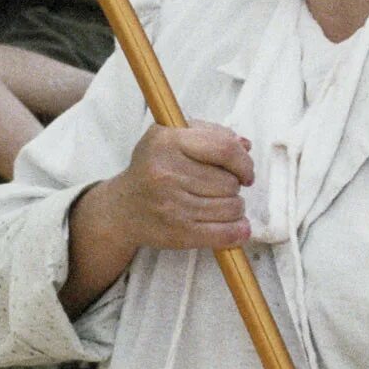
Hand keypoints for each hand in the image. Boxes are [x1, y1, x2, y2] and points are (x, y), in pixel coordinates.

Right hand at [90, 121, 253, 251]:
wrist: (123, 208)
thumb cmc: (153, 167)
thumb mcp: (171, 137)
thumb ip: (210, 134)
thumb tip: (245, 145)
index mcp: (167, 142)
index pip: (224, 148)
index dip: (243, 161)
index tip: (244, 171)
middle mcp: (167, 174)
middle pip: (230, 182)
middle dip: (233, 185)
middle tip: (219, 187)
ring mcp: (173, 206)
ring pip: (232, 207)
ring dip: (234, 207)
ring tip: (218, 203)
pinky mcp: (178, 233)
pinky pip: (225, 234)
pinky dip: (238, 231)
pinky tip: (237, 227)